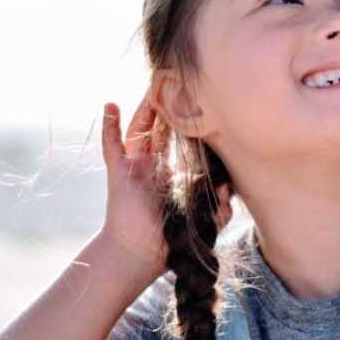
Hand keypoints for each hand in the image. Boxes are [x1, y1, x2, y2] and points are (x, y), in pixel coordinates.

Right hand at [100, 93, 233, 282]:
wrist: (140, 254)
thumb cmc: (170, 238)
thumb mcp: (202, 220)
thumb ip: (219, 208)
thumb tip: (230, 189)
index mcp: (171, 173)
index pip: (182, 141)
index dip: (191, 124)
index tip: (204, 102)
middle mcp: (152, 165)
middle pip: (161, 129)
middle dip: (168, 108)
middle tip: (178, 84)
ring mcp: (134, 166)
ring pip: (139, 130)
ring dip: (145, 109)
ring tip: (152, 87)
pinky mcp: (119, 171)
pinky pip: (111, 145)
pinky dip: (109, 126)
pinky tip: (109, 106)